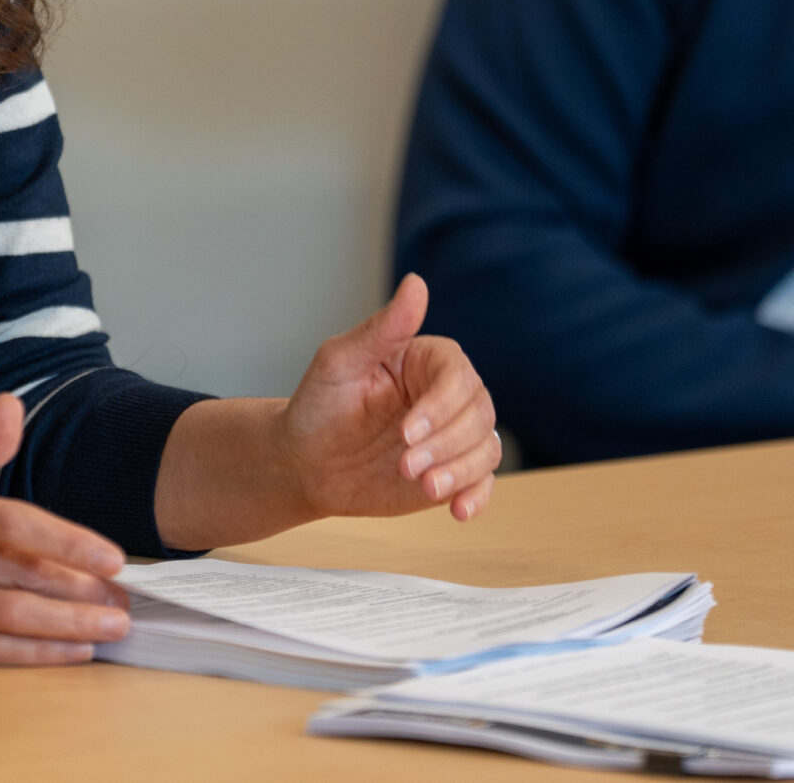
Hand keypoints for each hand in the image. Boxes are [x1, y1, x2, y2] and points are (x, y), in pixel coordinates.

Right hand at [0, 393, 131, 664]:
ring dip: (66, 628)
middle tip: (125, 601)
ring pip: (7, 619)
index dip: (66, 542)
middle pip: (18, 577)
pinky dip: (32, 655)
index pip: (12, 524)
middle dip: (81, 592)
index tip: (110, 558)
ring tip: (110, 629)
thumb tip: (13, 408)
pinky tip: (70, 652)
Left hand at [275, 274, 498, 522]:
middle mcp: (446, 395)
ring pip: (486, 447)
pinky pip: (483, 480)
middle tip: (406, 466)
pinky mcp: (452, 471)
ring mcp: (452, 435)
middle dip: (447, 444)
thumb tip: (416, 283)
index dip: (440, 405)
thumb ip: (381, 328)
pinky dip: (479, 496)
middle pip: (479, 413)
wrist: (306, 463)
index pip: (457, 375)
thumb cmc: (319, 405)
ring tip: (425, 487)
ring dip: (462, 471)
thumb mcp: (340, 363)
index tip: (407, 431)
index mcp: (425, 360)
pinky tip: (458, 511)